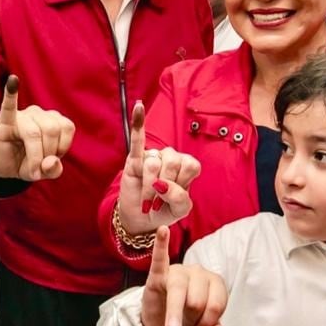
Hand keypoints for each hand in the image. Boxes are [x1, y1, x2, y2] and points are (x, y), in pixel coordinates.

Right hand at [0, 76, 73, 180]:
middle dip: (47, 153)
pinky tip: (13, 81)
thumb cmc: (28, 163)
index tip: (51, 159)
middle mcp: (39, 113)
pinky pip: (8, 106)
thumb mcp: (45, 171)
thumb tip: (50, 162)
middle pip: (51, 129)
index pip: (67, 127)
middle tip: (39, 168)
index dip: (62, 148)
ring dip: (34, 156)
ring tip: (30, 169)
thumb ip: (53, 169)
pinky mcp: (4, 122)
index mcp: (53, 120)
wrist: (4, 168)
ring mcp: (22, 115)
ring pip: (34, 132)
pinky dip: (10, 94)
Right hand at [118, 101, 199, 234]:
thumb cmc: (164, 210)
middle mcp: (171, 156)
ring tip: (146, 200)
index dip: (181, 184)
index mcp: (186, 165)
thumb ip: (179, 197)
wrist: (141, 218)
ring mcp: (153, 156)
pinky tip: (138, 107)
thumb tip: (162, 184)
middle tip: (156, 203)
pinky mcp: (135, 158)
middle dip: (164, 188)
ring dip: (149, 187)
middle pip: (173, 163)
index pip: (191, 165)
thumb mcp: (180, 210)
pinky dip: (138, 123)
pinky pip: (137, 139)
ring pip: (153, 164)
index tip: (171, 199)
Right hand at [140, 226, 228, 325]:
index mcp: (215, 284)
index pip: (216, 306)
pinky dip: (161, 245)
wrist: (160, 324)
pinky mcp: (158, 274)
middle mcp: (199, 273)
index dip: (207, 325)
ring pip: (179, 291)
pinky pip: (160, 258)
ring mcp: (179, 271)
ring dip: (175, 313)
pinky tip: (162, 231)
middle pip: (198, 301)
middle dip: (191, 322)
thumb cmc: (187, 322)